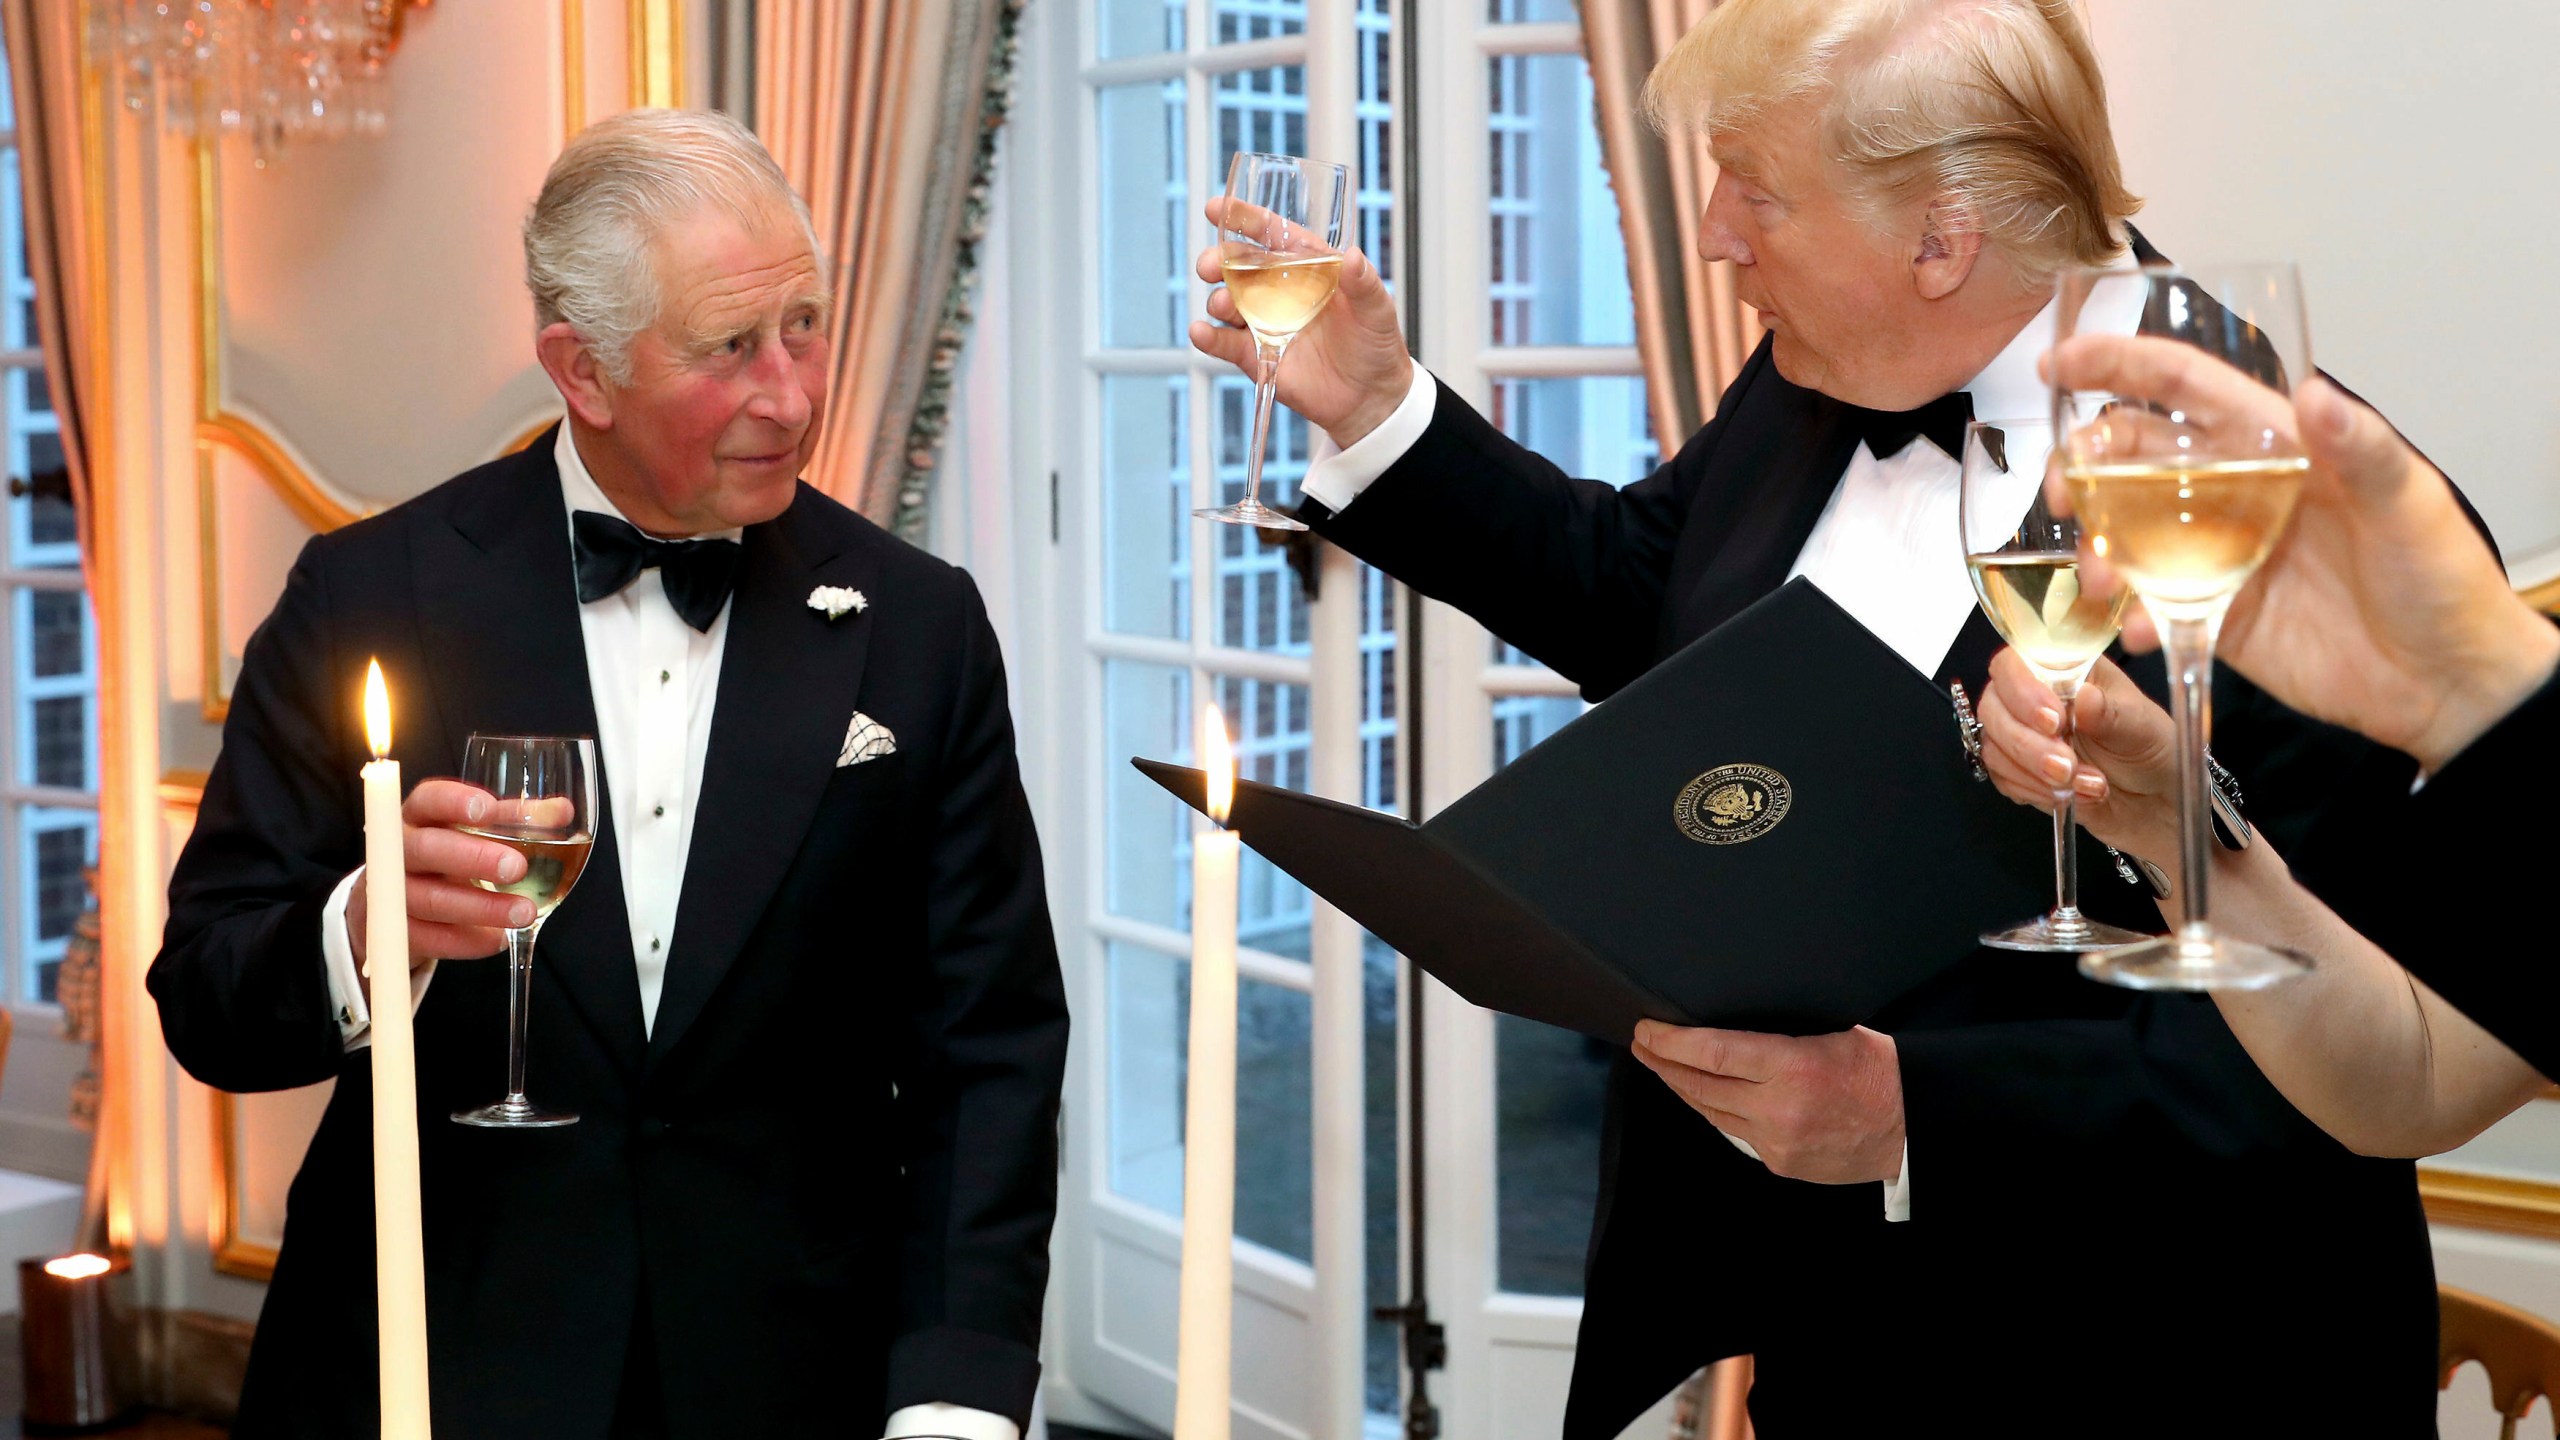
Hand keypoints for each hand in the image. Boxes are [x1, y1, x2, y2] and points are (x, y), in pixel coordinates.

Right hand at [346, 779, 535, 971]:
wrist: (402, 905)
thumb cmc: (449, 855)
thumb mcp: (477, 833)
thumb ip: (516, 819)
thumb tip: (561, 810)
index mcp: (420, 816)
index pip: (428, 799)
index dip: (453, 801)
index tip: (487, 808)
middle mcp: (398, 850)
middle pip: (426, 849)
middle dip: (472, 858)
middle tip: (516, 867)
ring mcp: (390, 893)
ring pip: (429, 899)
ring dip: (480, 908)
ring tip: (524, 912)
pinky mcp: (396, 931)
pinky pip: (429, 938)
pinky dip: (467, 941)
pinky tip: (498, 939)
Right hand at [1187, 199, 1412, 446]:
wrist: (1370, 397)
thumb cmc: (1376, 345)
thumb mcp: (1378, 309)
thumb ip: (1364, 283)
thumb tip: (1353, 256)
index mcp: (1306, 267)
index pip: (1272, 235)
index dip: (1244, 219)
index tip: (1218, 209)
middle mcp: (1279, 290)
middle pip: (1238, 266)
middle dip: (1218, 260)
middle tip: (1210, 265)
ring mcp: (1264, 322)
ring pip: (1226, 302)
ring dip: (1217, 299)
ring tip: (1224, 305)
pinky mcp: (1255, 354)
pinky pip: (1224, 342)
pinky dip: (1207, 337)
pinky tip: (1201, 332)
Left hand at [1630, 1021, 1904, 1184]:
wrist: (1915, 1126)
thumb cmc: (1881, 1071)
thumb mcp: (1835, 1031)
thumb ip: (1781, 1035)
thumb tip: (1731, 1023)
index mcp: (1792, 1067)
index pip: (1712, 1053)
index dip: (1671, 1042)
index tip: (1646, 1031)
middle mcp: (1778, 1109)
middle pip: (1701, 1086)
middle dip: (1665, 1064)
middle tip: (1642, 1045)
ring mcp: (1777, 1142)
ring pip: (1712, 1114)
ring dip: (1684, 1089)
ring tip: (1663, 1067)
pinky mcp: (1782, 1163)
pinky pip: (1736, 1134)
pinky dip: (1716, 1113)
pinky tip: (1704, 1098)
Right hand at [1978, 651, 2178, 866]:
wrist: (2155, 800)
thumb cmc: (2152, 749)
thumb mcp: (2142, 726)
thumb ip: (2111, 712)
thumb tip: (2084, 698)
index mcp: (2064, 670)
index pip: (2014, 664)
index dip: (2022, 690)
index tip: (2053, 722)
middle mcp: (2035, 698)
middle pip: (1994, 707)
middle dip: (2028, 744)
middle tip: (2066, 767)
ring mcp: (2024, 734)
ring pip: (1994, 747)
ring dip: (2034, 773)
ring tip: (2084, 784)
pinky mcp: (2019, 769)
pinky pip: (2001, 778)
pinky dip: (2034, 790)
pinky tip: (2069, 796)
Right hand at [2044, 338, 2559, 771]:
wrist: (2445, 683)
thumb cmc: (2442, 581)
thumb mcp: (2409, 504)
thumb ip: (2361, 449)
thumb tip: (2315, 396)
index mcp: (2277, 444)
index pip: (2184, 387)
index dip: (2118, 365)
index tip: (2060, 363)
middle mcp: (2235, 490)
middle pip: (2132, 456)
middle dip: (2082, 464)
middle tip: (2064, 492)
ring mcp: (2218, 551)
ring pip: (2124, 529)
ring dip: (2095, 545)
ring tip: (2101, 579)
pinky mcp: (2211, 611)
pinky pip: (2149, 603)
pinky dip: (2130, 615)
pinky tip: (2141, 630)